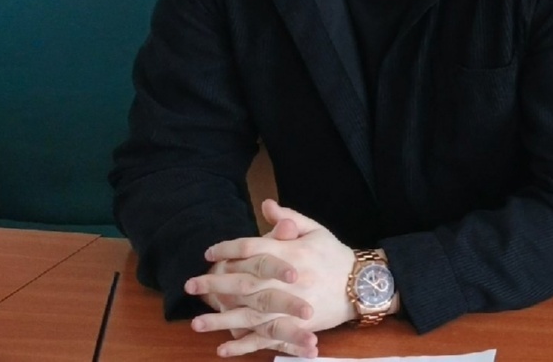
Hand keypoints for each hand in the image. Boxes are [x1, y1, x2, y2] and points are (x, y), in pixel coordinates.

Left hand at [186, 199, 357, 357]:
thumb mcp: (316, 230)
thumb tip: (266, 204)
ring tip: (196, 322)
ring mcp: (290, 305)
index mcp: (291, 253)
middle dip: (214, 284)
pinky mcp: (295, 326)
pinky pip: (266, 337)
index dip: (227, 249)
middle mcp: (287, 280)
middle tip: (190, 285)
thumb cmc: (336, 255)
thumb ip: (290, 218)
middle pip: (243, 282)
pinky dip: (244, 344)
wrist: (362, 285)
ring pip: (249, 313)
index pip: (251, 249)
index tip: (209, 253)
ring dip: (221, 319)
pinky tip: (224, 348)